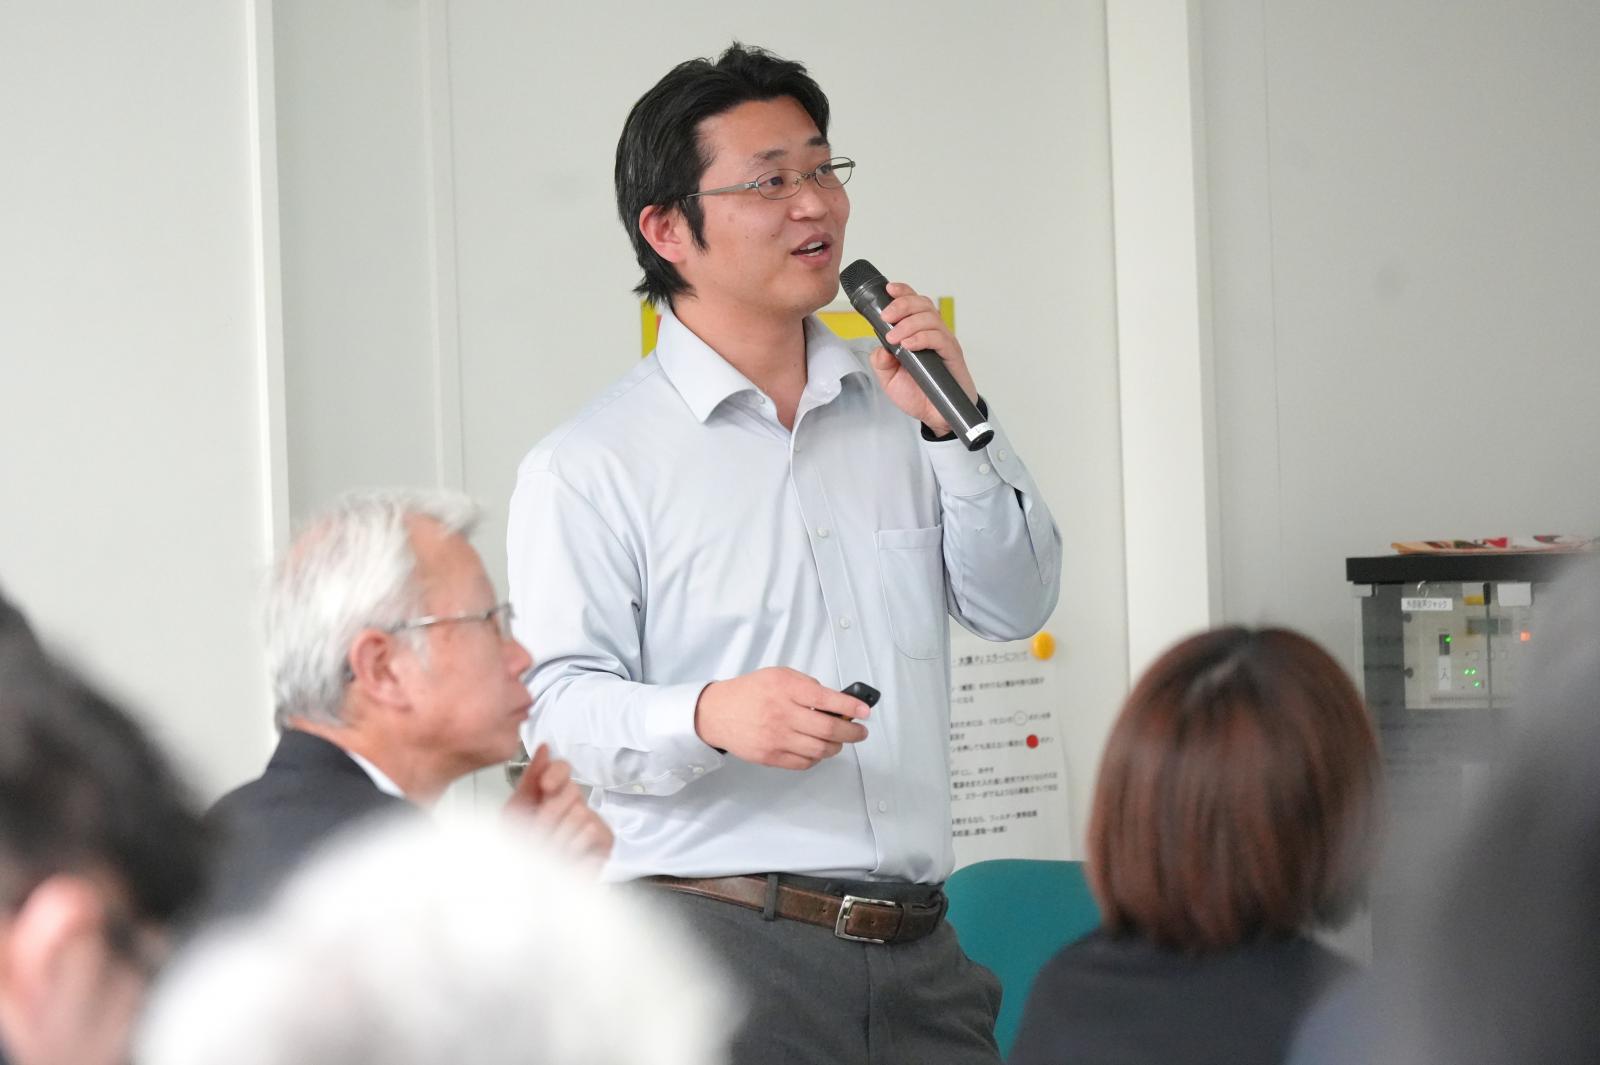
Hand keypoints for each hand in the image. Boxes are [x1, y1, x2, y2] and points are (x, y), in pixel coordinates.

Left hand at [505, 743, 613, 862]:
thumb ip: (530, 778)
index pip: (563, 768)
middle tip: (536, 835)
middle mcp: (574, 804)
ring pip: (580, 813)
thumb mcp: (516, 811)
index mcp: (552, 793)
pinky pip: (590, 831)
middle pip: (572, 791)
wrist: (527, 887)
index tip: (545, 787)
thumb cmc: (520, 849)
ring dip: (558, 837)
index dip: (557, 773)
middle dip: (549, 816)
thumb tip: (544, 748)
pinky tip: (565, 858)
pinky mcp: (604, 840)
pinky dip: (572, 847)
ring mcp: (590, 821)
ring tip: (549, 852)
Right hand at [694, 667, 870, 769]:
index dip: (851, 707)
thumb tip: (836, 704)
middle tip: (860, 732)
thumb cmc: (751, 692)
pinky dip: (817, 757)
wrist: (718, 713)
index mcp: (786, 689)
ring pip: (820, 749)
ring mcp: (776, 738)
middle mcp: (782, 714)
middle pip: (828, 729)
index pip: (827, 700)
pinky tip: (818, 749)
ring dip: (836, 747)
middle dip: (852, 732)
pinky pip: (804, 762)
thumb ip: (807, 686)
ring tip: (839, 741)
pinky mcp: (771, 757)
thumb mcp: (779, 675)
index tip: (865, 711)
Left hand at [869, 281, 978, 435]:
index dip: (902, 292)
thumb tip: (881, 347)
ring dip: (908, 323)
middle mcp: (932, 332)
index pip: (913, 303)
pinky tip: (908, 345)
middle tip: (886, 317)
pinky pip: (938, 337)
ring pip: (930, 317)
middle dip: (901, 305)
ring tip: (895, 338)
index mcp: (918, 331)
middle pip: (922, 303)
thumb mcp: (889, 378)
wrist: (936, 416)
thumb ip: (881, 361)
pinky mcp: (952, 354)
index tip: (888, 290)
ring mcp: (943, 342)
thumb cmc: (918, 393)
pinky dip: (921, 338)